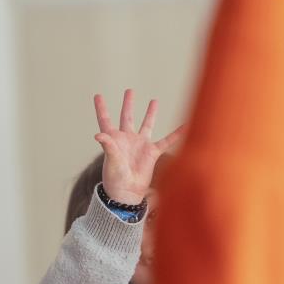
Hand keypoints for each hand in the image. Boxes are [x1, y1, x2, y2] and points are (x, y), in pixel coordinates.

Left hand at [93, 90, 184, 205]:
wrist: (127, 193)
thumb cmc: (115, 179)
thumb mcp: (111, 161)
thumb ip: (107, 145)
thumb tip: (98, 134)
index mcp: (113, 139)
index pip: (105, 119)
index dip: (101, 108)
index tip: (98, 95)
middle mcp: (126, 139)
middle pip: (126, 117)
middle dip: (128, 104)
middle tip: (129, 91)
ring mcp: (140, 145)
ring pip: (146, 124)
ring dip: (150, 113)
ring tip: (154, 101)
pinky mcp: (152, 153)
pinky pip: (166, 141)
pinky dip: (176, 135)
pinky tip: (185, 126)